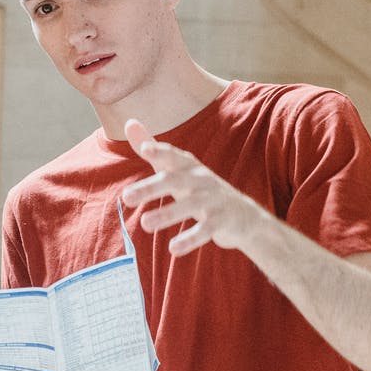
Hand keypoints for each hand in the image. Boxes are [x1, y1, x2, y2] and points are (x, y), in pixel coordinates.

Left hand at [121, 119, 267, 255]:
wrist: (244, 216)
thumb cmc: (200, 189)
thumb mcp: (177, 169)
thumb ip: (153, 150)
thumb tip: (130, 122)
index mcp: (189, 167)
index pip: (173, 156)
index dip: (160, 152)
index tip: (146, 149)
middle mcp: (201, 180)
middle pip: (175, 180)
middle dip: (151, 188)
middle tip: (126, 197)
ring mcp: (214, 200)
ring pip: (191, 205)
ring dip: (167, 214)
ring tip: (145, 224)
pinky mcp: (223, 221)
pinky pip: (206, 230)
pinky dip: (190, 239)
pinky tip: (173, 248)